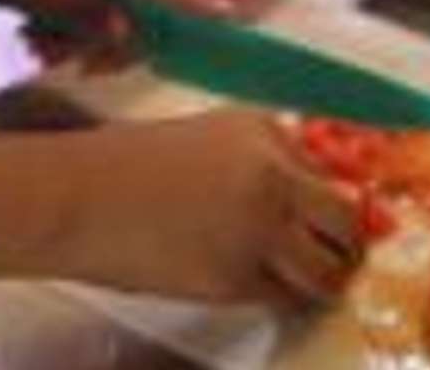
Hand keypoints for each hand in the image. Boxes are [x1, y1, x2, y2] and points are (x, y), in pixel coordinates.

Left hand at [0, 0, 228, 62]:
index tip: (229, 12)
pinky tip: (25, 12)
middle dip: (87, 41)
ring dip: (63, 27)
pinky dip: (60, 10)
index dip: (195, 2)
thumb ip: (82, 12)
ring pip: (103, 7)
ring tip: (20, 27)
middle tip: (37, 51)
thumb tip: (127, 32)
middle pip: (128, 12)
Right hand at [76, 110, 362, 305]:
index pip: (330, 174)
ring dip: (326, 282)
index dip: (334, 205)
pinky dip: (285, 299)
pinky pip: (284, 296)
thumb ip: (258, 157)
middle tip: (339, 260)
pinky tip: (269, 290)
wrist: (81, 196)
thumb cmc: (128, 165)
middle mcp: (272, 174)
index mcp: (263, 130)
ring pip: (327, 271)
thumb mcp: (205, 138)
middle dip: (348, 246)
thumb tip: (302, 195)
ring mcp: (258, 227)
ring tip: (313, 284)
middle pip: (347, 221)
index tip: (335, 224)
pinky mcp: (236, 278)